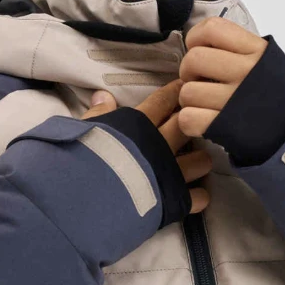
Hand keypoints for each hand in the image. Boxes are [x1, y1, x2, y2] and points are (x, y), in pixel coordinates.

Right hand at [82, 80, 212, 212]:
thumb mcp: (86, 133)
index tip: (186, 84)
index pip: (163, 101)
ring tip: (194, 162)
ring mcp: (172, 174)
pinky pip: (199, 197)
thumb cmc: (83, 162)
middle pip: (189, 126)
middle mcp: (162, 146)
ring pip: (202, 161)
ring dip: (199, 161)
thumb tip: (103, 95)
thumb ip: (98, 115)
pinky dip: (197, 196)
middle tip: (196, 120)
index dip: (175, 91)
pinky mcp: (176, 200)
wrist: (86, 200)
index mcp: (140, 126)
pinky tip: (192, 195)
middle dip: (194, 121)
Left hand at [176, 18, 268, 137]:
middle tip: (198, 80)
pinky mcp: (226, 127)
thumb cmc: (275, 93)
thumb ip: (239, 47)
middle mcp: (246, 73)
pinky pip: (188, 118)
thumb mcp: (267, 59)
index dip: (195, 37)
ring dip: (190, 100)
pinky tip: (203, 120)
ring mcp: (235, 101)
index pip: (212, 29)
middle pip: (193, 59)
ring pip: (187, 92)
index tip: (199, 49)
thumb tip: (199, 44)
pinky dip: (190, 121)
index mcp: (256, 51)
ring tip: (204, 103)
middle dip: (188, 71)